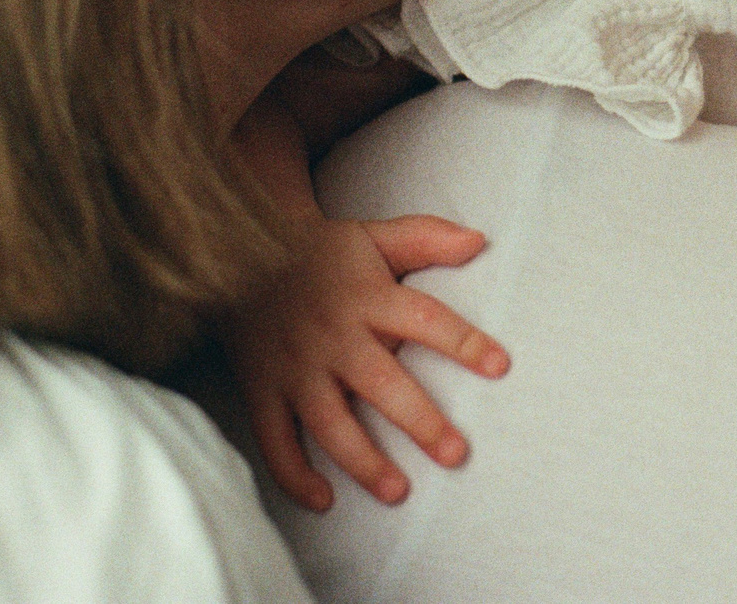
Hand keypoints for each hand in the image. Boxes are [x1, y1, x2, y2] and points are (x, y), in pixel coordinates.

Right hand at [229, 214, 508, 511]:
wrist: (237, 251)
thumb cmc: (319, 252)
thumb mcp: (373, 235)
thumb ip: (426, 237)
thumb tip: (479, 240)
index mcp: (367, 298)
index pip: (425, 319)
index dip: (463, 342)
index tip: (500, 366)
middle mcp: (334, 336)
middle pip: (381, 382)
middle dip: (419, 421)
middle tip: (455, 454)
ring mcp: (296, 368)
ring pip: (329, 422)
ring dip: (362, 460)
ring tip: (397, 491)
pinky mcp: (263, 390)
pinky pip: (275, 440)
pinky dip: (293, 474)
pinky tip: (323, 500)